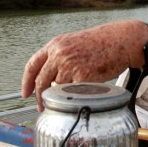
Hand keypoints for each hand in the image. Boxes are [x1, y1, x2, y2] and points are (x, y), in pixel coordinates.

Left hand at [21, 20, 147, 109]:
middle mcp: (59, 54)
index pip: (32, 65)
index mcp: (55, 45)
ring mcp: (70, 65)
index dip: (27, 82)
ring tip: (76, 91)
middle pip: (41, 81)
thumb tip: (50, 79)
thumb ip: (59, 57)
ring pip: (58, 88)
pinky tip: (86, 89)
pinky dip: (77, 94)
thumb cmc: (102, 42)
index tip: (26, 93)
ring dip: (64, 94)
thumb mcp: (74, 43)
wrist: (121, 40)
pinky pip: (73, 92)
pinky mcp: (82, 76)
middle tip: (42, 106)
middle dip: (40, 97)